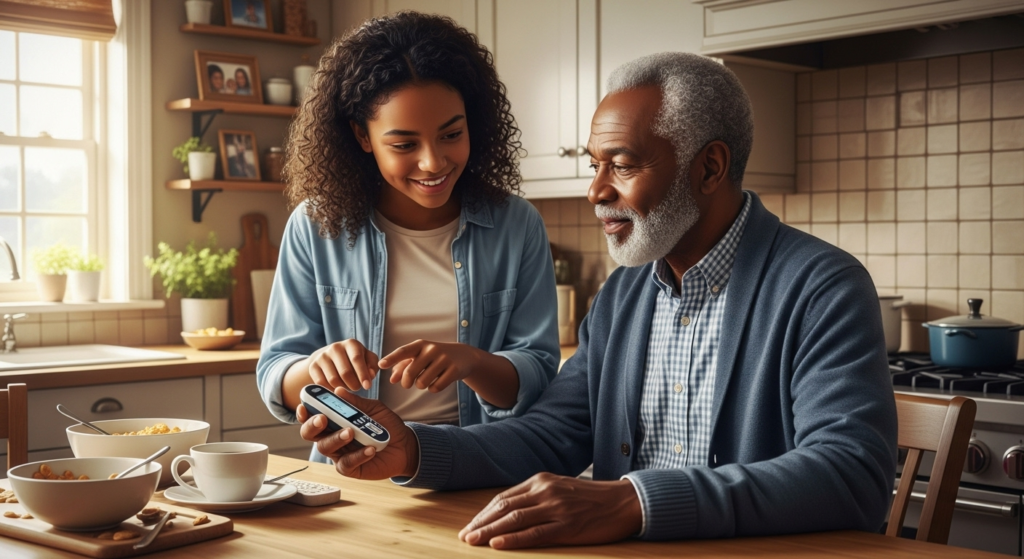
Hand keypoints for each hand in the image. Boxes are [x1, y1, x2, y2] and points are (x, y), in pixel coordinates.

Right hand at [296, 388, 418, 479]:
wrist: (405, 445)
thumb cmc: (386, 425)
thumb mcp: (374, 409)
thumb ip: (356, 402)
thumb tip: (338, 390)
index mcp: (334, 421)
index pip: (313, 416)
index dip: (305, 412)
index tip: (304, 405)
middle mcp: (332, 437)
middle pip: (310, 434)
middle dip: (312, 425)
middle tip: (322, 419)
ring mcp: (340, 454)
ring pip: (326, 447)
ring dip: (336, 438)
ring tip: (351, 432)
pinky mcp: (351, 468)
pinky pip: (346, 463)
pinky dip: (357, 455)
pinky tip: (370, 449)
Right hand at [307, 339, 379, 390]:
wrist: (331, 357)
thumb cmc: (355, 359)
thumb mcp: (367, 359)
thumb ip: (372, 366)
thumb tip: (371, 375)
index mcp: (351, 344)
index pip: (356, 359)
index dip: (362, 374)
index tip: (367, 387)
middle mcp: (335, 347)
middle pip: (345, 372)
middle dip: (354, 384)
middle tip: (357, 387)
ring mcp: (322, 356)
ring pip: (333, 380)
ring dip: (343, 388)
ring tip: (347, 386)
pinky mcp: (313, 366)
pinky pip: (322, 384)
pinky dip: (330, 389)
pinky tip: (336, 387)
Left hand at [379, 340, 482, 392]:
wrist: (464, 356)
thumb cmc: (435, 357)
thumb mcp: (420, 356)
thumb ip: (403, 366)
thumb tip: (391, 379)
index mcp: (420, 345)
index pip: (403, 351)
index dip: (391, 358)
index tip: (381, 365)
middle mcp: (432, 349)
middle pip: (410, 373)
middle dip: (406, 382)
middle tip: (408, 384)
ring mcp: (444, 359)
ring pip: (422, 383)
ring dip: (421, 385)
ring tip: (427, 379)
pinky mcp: (454, 370)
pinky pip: (435, 387)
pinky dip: (433, 389)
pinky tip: (438, 382)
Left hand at [458, 473, 642, 549]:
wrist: (624, 501)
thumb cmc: (591, 499)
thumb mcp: (560, 489)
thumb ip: (536, 496)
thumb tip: (509, 511)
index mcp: (541, 481)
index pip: (504, 498)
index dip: (484, 513)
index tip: (470, 525)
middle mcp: (545, 491)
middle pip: (504, 507)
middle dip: (481, 522)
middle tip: (464, 536)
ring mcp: (556, 508)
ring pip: (515, 519)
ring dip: (489, 530)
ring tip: (473, 541)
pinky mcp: (568, 526)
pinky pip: (535, 533)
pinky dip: (513, 538)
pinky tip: (497, 544)